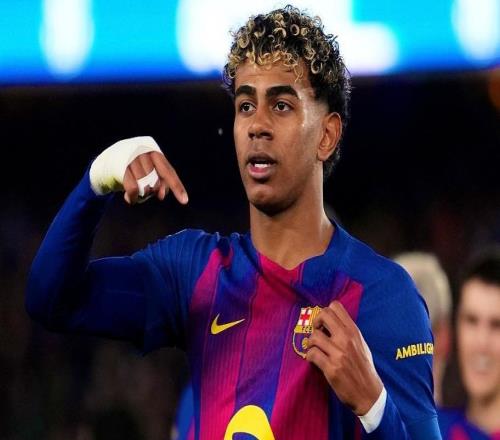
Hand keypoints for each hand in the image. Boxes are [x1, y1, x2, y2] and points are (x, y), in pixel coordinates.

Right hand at [123, 151, 187, 204]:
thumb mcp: (147, 173)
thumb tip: (161, 195)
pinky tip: (130, 199)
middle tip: (147, 192)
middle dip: (153, 191)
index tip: (184, 201)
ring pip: (146, 185)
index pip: (169, 172)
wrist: (105, 163)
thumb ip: (158, 182)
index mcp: (153, 152)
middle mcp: (143, 152)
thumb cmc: (131, 170)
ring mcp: (130, 158)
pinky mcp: (119, 167)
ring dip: (142, 195)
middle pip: (157, 181)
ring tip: (137, 195)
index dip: (177, 187)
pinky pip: (133, 188)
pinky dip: (133, 197)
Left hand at [306, 301, 382, 415]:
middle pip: (323, 315)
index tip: (324, 325)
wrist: (369, 394)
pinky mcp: (331, 368)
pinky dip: (310, 357)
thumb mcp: (361, 344)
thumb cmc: (364, 368)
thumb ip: (348, 332)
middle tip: (317, 333)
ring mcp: (339, 354)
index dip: (325, 313)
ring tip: (316, 350)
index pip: (336, 306)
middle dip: (316, 323)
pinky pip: (312, 354)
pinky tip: (315, 361)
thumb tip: (330, 321)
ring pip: (314, 337)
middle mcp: (346, 339)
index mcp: (354, 332)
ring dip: (311, 344)